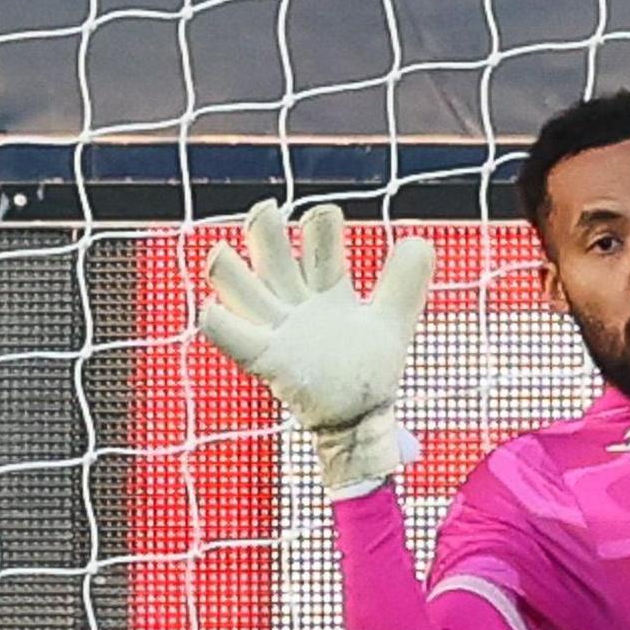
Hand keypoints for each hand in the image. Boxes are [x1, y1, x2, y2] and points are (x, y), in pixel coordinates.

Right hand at [195, 202, 434, 498]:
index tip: (325, 215)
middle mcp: (297, 303)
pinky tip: (210, 310)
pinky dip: (219, 324)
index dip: (319, 226)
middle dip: (265, 230)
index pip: (319, 244)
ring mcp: (279, 330)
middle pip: (275, 256)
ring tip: (220, 253)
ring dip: (227, 271)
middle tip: (265, 209)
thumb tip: (419, 240)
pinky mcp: (266, 360)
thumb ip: (406, 282)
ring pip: (242, 290)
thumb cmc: (368, 367)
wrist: (360, 420)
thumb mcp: (393, 320)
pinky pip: (234, 339)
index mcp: (328, 289)